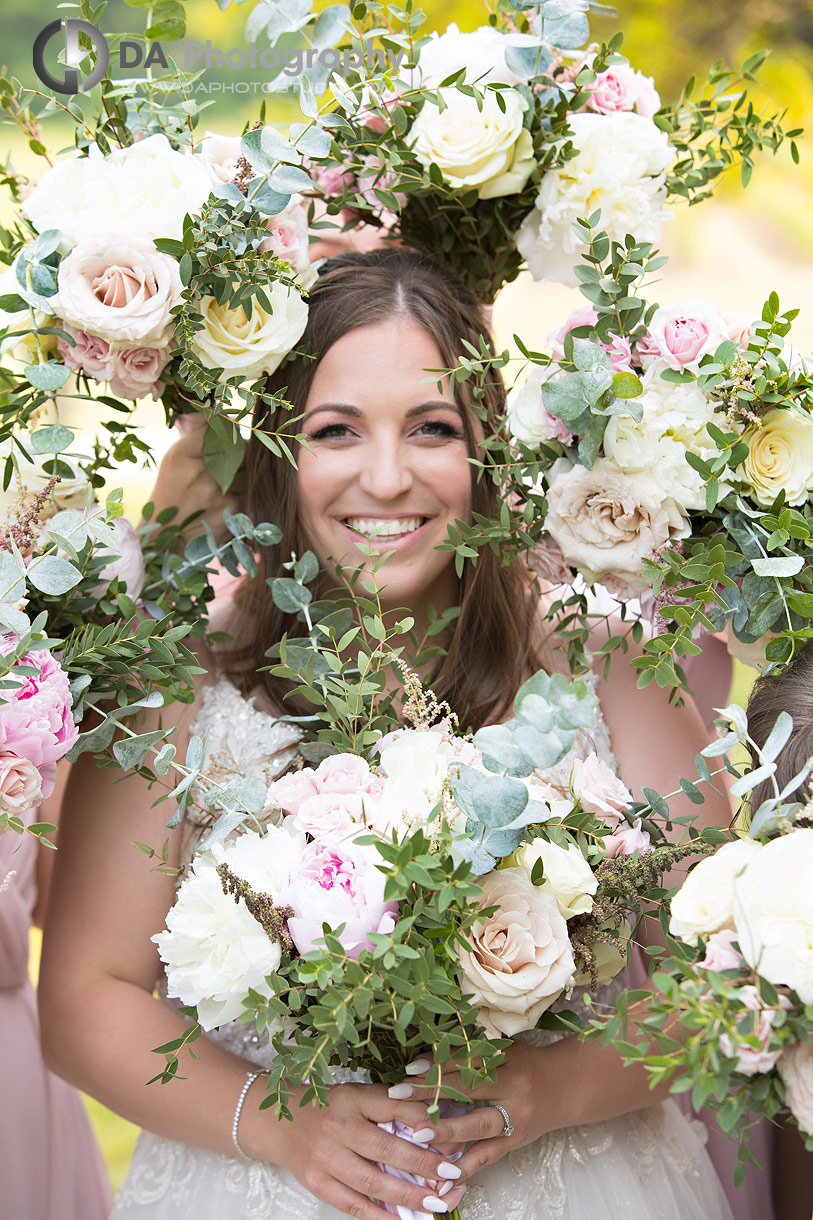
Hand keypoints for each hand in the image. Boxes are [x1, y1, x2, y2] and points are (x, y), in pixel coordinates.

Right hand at [145, 416, 240, 546]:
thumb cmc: (173, 493)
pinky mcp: (234, 512)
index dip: (230, 433)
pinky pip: (252, 491)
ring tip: (231, 482)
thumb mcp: (176, 460)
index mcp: (181, 455)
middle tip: (236, 461)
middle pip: (241, 449)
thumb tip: (232, 416)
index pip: (218, 430)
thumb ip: (201, 435)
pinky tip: (233, 497)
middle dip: (243, 453)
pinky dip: (247, 492)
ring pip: (250, 471)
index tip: (231, 436)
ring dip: (247, 473)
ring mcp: (218, 494)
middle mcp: (200, 473)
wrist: (167, 539)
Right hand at [261, 1080, 467, 1218]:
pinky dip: (379, 1216)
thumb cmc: (329, 1109)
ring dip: (406, 1196)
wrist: (279, 1124)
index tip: (448, 1138)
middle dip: (421, 1166)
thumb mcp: (359, 1095)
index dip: (421, 1123)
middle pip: (384, 1149)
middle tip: (451, 1176)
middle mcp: (336, 1127)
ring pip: (370, 1182)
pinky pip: (352, 1205)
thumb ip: (393, 1105)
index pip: (391, 1107)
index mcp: (351, 1098)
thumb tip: (434, 1123)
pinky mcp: (317, 1184)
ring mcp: (324, 1158)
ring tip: (434, 1204)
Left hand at [386, 1043, 553, 1182]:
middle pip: (467, 1090)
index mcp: (508, 1061)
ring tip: (417, 1134)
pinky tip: (444, 1176)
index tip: (409, 1069)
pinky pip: (488, 1156)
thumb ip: (472, 1051)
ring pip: (477, 1126)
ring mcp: (514, 1119)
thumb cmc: (526, 1064)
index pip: (466, 1061)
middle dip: (431, 1093)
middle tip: (399, 1096)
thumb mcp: (504, 1049)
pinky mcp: (514, 1142)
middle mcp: (512, 1089)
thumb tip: (428, 1055)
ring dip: (445, 1131)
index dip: (438, 1064)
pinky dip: (465, 1168)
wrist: (564, 1087)